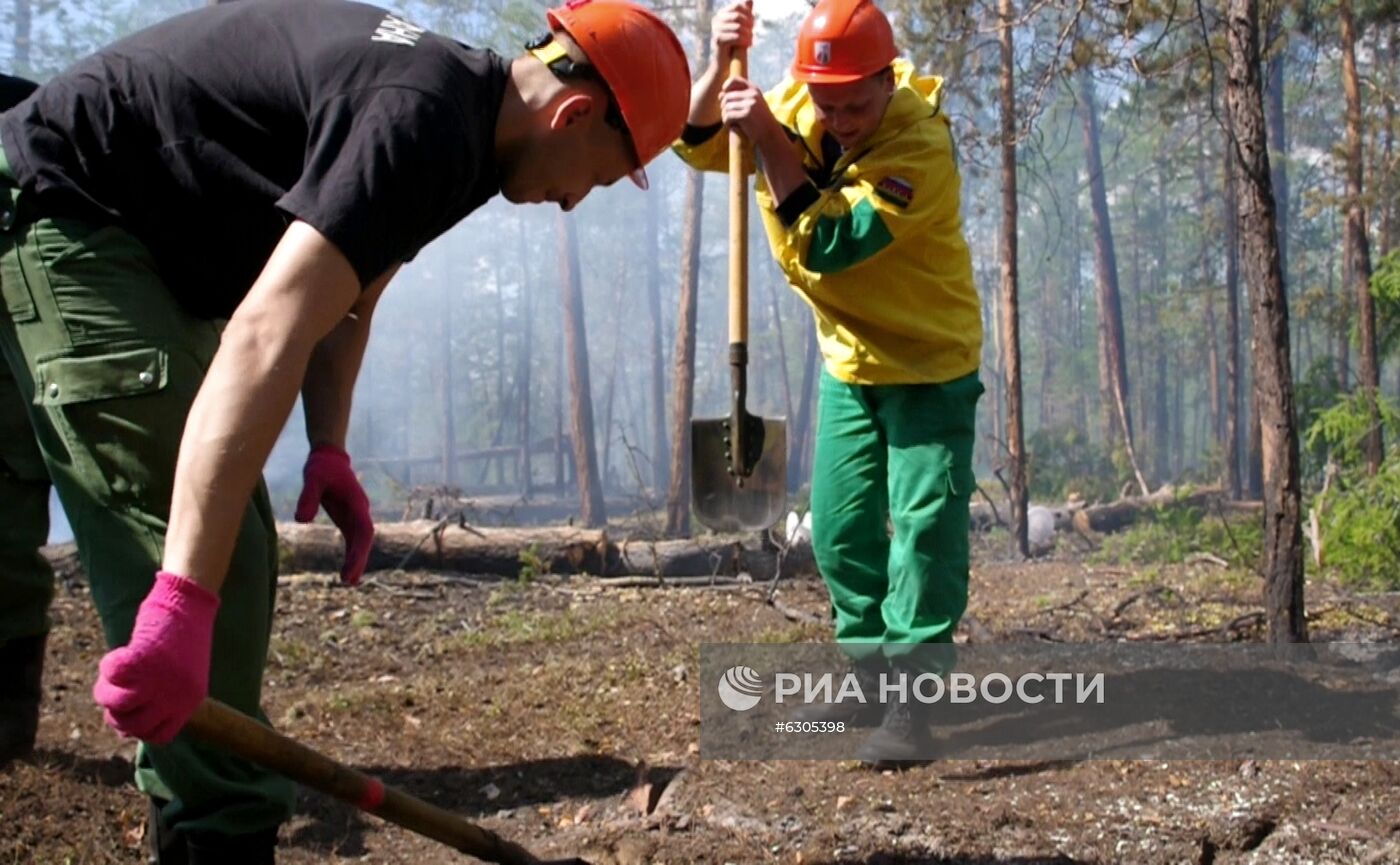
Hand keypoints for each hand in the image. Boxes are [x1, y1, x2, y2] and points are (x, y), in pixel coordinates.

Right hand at [92, 571, 219, 742]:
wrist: (191, 603)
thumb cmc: (181, 638)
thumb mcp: (178, 676)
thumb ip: (158, 700)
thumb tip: (123, 731)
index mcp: (190, 702)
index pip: (158, 736)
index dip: (138, 727)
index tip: (130, 711)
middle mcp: (177, 696)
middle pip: (132, 726)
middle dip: (115, 713)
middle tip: (113, 691)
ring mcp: (160, 679)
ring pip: (118, 705)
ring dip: (106, 691)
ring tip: (110, 675)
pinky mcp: (145, 659)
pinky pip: (113, 675)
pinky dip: (108, 666)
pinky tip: (117, 654)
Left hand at [295, 444, 372, 585]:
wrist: (329, 457)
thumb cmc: (321, 466)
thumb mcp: (312, 478)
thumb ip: (308, 497)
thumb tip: (301, 521)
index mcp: (356, 502)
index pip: (363, 529)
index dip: (359, 550)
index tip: (351, 565)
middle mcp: (360, 511)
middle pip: (365, 539)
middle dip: (359, 560)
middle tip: (349, 581)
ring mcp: (355, 515)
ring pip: (360, 542)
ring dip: (357, 560)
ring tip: (348, 581)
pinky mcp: (348, 518)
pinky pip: (353, 540)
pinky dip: (352, 555)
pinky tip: (346, 571)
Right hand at [711, 0, 752, 58]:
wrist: (725, 65)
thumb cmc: (735, 45)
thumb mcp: (742, 27)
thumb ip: (745, 13)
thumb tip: (749, 0)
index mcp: (722, 14)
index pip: (738, 6)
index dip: (748, 14)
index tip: (752, 24)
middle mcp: (716, 20)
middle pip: (738, 16)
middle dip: (748, 25)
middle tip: (752, 34)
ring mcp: (715, 30)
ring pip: (738, 27)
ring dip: (748, 35)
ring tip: (750, 41)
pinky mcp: (717, 41)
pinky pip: (736, 37)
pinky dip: (744, 41)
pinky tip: (747, 46)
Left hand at [720, 76, 779, 144]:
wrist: (770, 134)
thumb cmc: (759, 120)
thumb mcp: (751, 105)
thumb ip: (736, 98)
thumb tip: (720, 94)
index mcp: (754, 89)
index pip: (735, 80)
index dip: (726, 87)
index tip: (726, 97)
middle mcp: (752, 95)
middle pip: (727, 97)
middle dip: (724, 108)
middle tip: (729, 116)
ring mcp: (750, 105)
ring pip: (726, 107)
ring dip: (725, 116)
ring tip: (731, 122)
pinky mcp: (746, 116)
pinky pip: (728, 116)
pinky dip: (727, 123)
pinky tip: (732, 126)